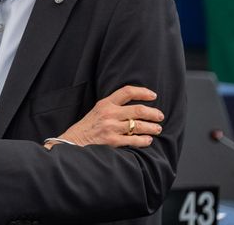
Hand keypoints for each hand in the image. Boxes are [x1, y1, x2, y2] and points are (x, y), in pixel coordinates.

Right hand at [48, 85, 163, 148]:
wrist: (73, 142)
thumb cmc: (88, 127)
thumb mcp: (97, 111)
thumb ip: (112, 107)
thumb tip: (135, 107)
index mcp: (105, 103)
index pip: (127, 92)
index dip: (143, 92)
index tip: (153, 95)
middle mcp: (108, 113)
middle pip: (138, 110)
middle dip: (153, 113)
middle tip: (160, 116)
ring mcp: (110, 127)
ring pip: (139, 125)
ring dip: (152, 127)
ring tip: (157, 129)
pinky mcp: (112, 141)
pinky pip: (134, 140)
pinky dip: (144, 140)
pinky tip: (148, 140)